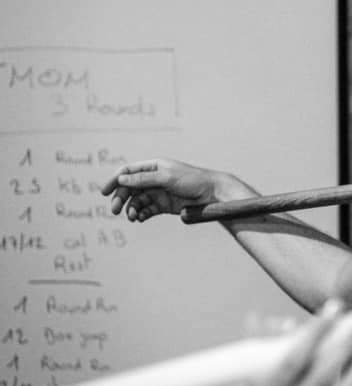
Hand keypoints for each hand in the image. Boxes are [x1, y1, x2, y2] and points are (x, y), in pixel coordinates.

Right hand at [100, 159, 226, 221]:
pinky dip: (141, 214)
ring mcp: (159, 193)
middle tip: (115, 210)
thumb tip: (122, 179)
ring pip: (137, 201)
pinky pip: (147, 210)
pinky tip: (140, 219)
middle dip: (121, 198)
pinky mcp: (164, 205)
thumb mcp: (167, 178)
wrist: (213, 194)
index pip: (128, 171)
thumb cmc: (193, 180)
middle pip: (130, 188)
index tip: (104, 192)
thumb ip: (144, 179)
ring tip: (132, 217)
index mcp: (154, 166)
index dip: (115, 180)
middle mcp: (154, 179)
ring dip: (131, 209)